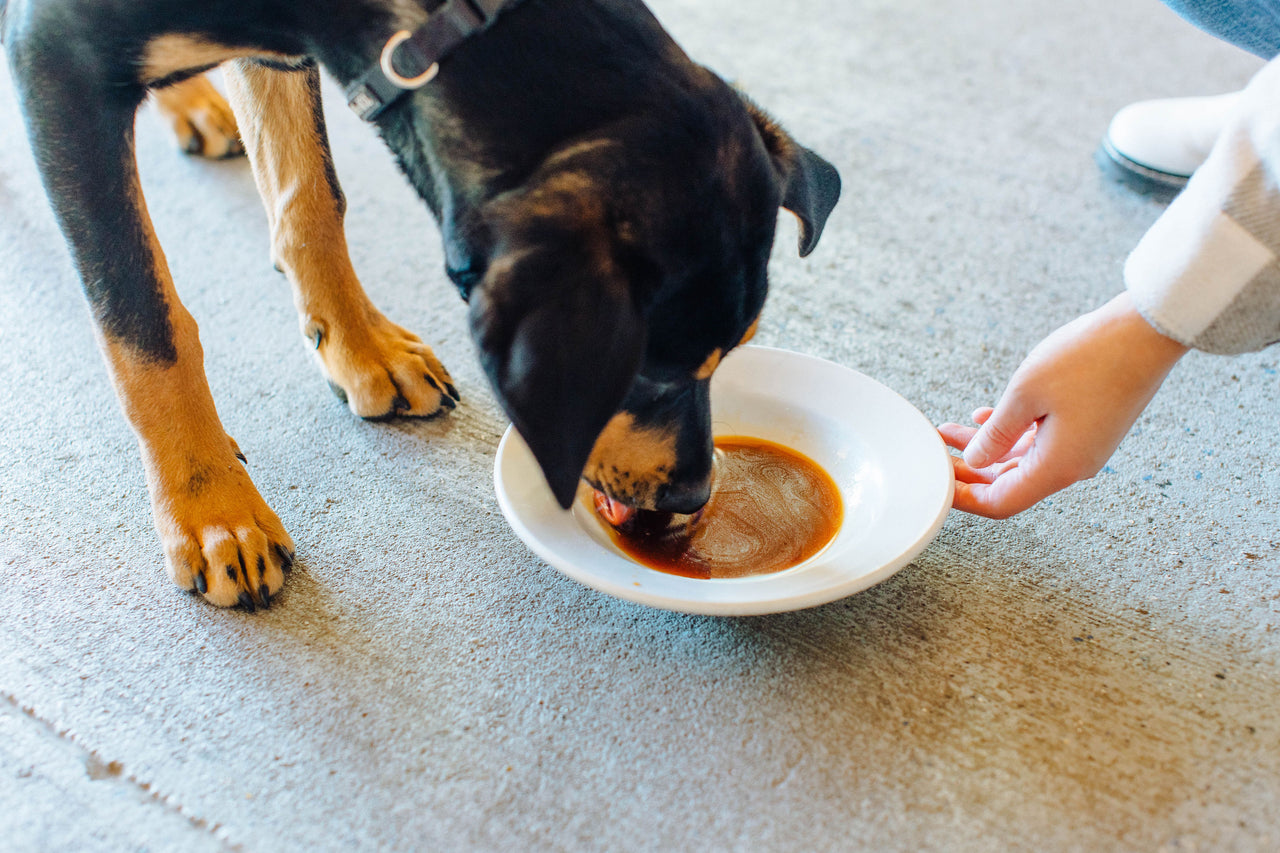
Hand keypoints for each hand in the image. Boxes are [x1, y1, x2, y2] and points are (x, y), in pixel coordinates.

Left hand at [938, 293, 1188, 517]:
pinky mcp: (1088, 428)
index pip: (1000, 502)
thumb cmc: (1089, 359)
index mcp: (1058, 467)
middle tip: (937, 456)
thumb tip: (974, 460)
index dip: (965, 497)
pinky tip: (984, 415)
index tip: (938, 484)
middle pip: (1009, 483)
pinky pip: (1040, 441)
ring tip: (949, 432)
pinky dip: (1010, 433)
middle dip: (969, 471)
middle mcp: (1073, 465)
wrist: (1146, 331)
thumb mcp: (1024, 395)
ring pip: (1021, 459)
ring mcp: (1083, 447)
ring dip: (985, 447)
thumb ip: (994, 434)